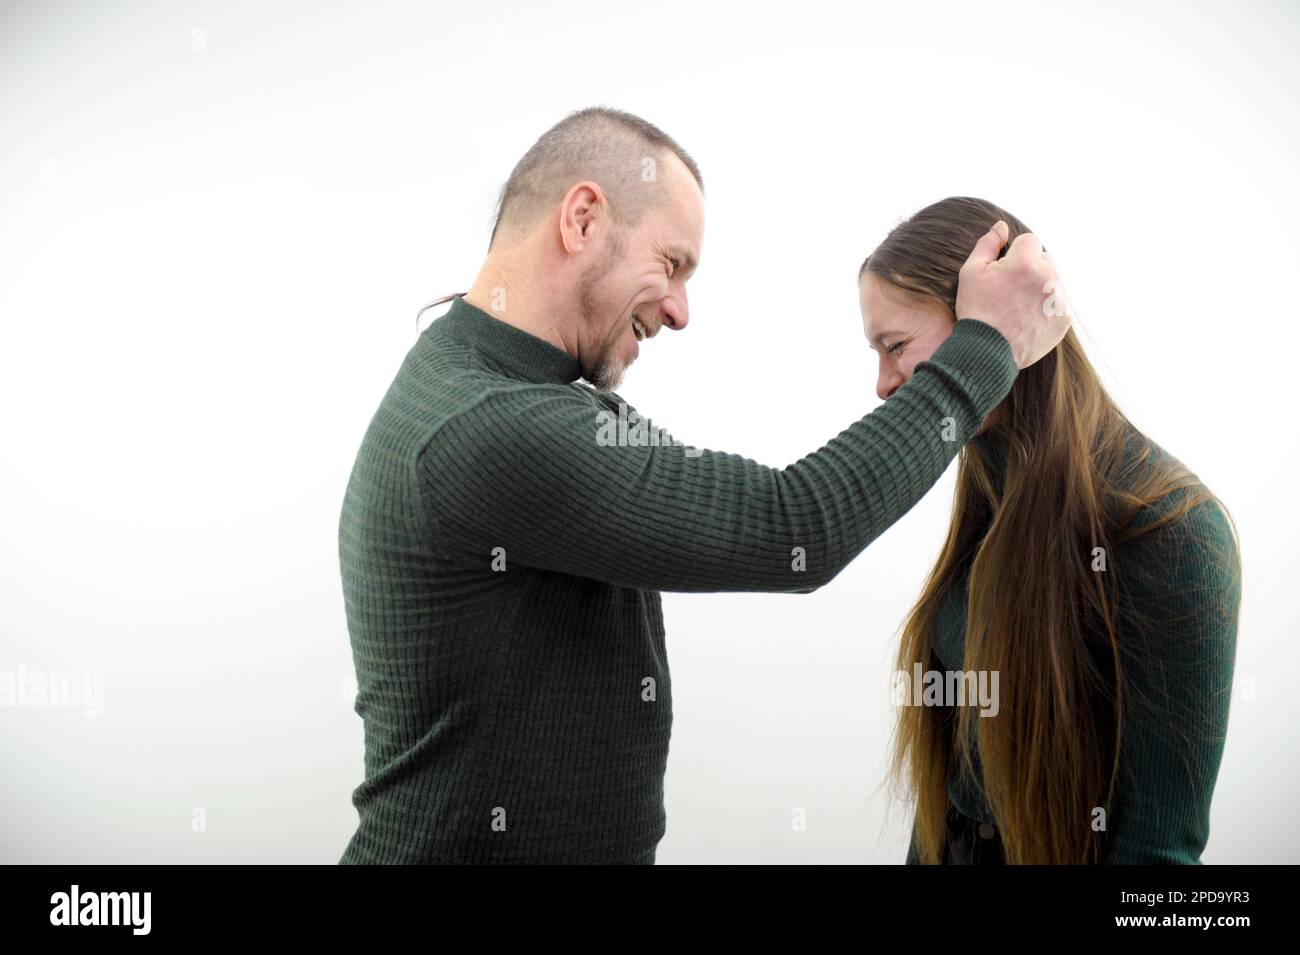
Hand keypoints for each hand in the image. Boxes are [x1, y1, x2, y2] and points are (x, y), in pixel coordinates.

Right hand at [954, 220, 1070, 368]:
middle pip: (1044, 259)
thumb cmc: (976, 310)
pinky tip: (1026, 319)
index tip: (1003, 272)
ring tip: (1017, 307)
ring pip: (1052, 281)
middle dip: (1030, 268)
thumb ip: (987, 244)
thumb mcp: (971, 273)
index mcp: (1026, 262)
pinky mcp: (1064, 320)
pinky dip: (1045, 308)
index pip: (1029, 241)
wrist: (986, 353)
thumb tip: (1001, 226)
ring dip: (1039, 287)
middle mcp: (1049, 277)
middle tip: (1009, 291)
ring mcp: (1059, 300)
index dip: (1014, 254)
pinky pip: (1057, 304)